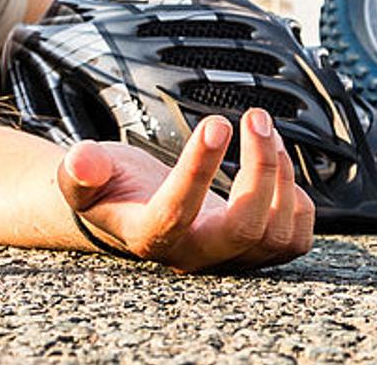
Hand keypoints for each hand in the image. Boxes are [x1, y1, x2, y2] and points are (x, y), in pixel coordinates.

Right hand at [55, 108, 314, 272]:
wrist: (134, 211)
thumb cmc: (110, 189)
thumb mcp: (81, 177)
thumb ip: (78, 173)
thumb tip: (81, 161)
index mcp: (149, 236)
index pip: (177, 212)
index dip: (199, 168)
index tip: (216, 122)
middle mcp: (194, 255)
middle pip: (244, 229)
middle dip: (259, 169)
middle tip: (255, 118)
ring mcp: (230, 258)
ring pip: (275, 232)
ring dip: (279, 174)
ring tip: (263, 130)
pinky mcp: (257, 252)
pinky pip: (295, 240)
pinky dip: (298, 201)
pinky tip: (278, 167)